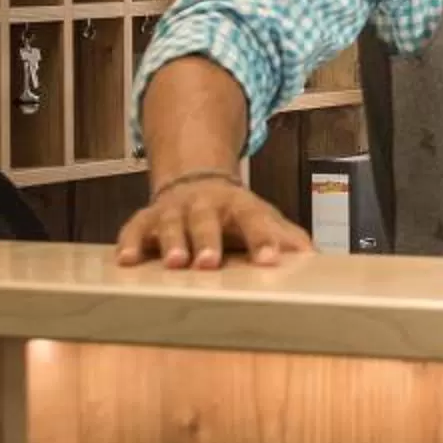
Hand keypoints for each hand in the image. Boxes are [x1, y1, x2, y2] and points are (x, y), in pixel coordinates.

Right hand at [115, 174, 313, 270]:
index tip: (270, 260)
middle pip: (207, 221)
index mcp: (239, 205)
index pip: (254, 220)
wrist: (196, 179)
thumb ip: (286, 238)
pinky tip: (126, 261)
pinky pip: (135, 228)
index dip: (263, 239)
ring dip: (172, 242)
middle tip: (210, 264)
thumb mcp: (263, 218)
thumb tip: (315, 259)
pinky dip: (130, 242)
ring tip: (175, 263)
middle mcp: (205, 204)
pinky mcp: (148, 217)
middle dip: (208, 241)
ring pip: (172, 223)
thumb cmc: (235, 212)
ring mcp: (174, 209)